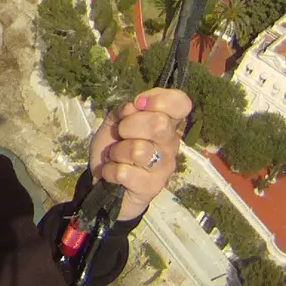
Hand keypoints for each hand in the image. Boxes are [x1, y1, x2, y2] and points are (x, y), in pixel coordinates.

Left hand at [89, 88, 191, 220]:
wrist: (104, 182)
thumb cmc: (114, 147)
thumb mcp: (114, 122)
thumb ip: (124, 111)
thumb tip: (134, 106)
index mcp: (166, 122)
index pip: (181, 103)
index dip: (160, 98)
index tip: (138, 103)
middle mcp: (171, 143)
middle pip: (159, 123)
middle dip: (129, 126)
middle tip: (121, 135)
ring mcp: (165, 166)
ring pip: (139, 150)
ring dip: (117, 152)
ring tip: (116, 157)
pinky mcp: (153, 187)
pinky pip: (124, 172)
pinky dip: (110, 171)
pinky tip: (113, 174)